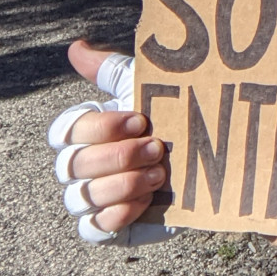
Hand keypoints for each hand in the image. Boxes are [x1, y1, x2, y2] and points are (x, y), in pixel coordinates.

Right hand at [48, 40, 174, 244]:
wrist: (210, 163)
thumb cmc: (173, 121)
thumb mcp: (147, 92)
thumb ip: (111, 71)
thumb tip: (76, 47)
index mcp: (83, 133)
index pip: (66, 131)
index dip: (101, 127)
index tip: (140, 120)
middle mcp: (78, 167)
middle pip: (73, 165)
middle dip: (118, 157)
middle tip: (157, 148)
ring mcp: (89, 199)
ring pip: (82, 197)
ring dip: (122, 184)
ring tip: (159, 174)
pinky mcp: (107, 227)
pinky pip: (94, 228)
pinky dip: (121, 212)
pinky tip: (149, 199)